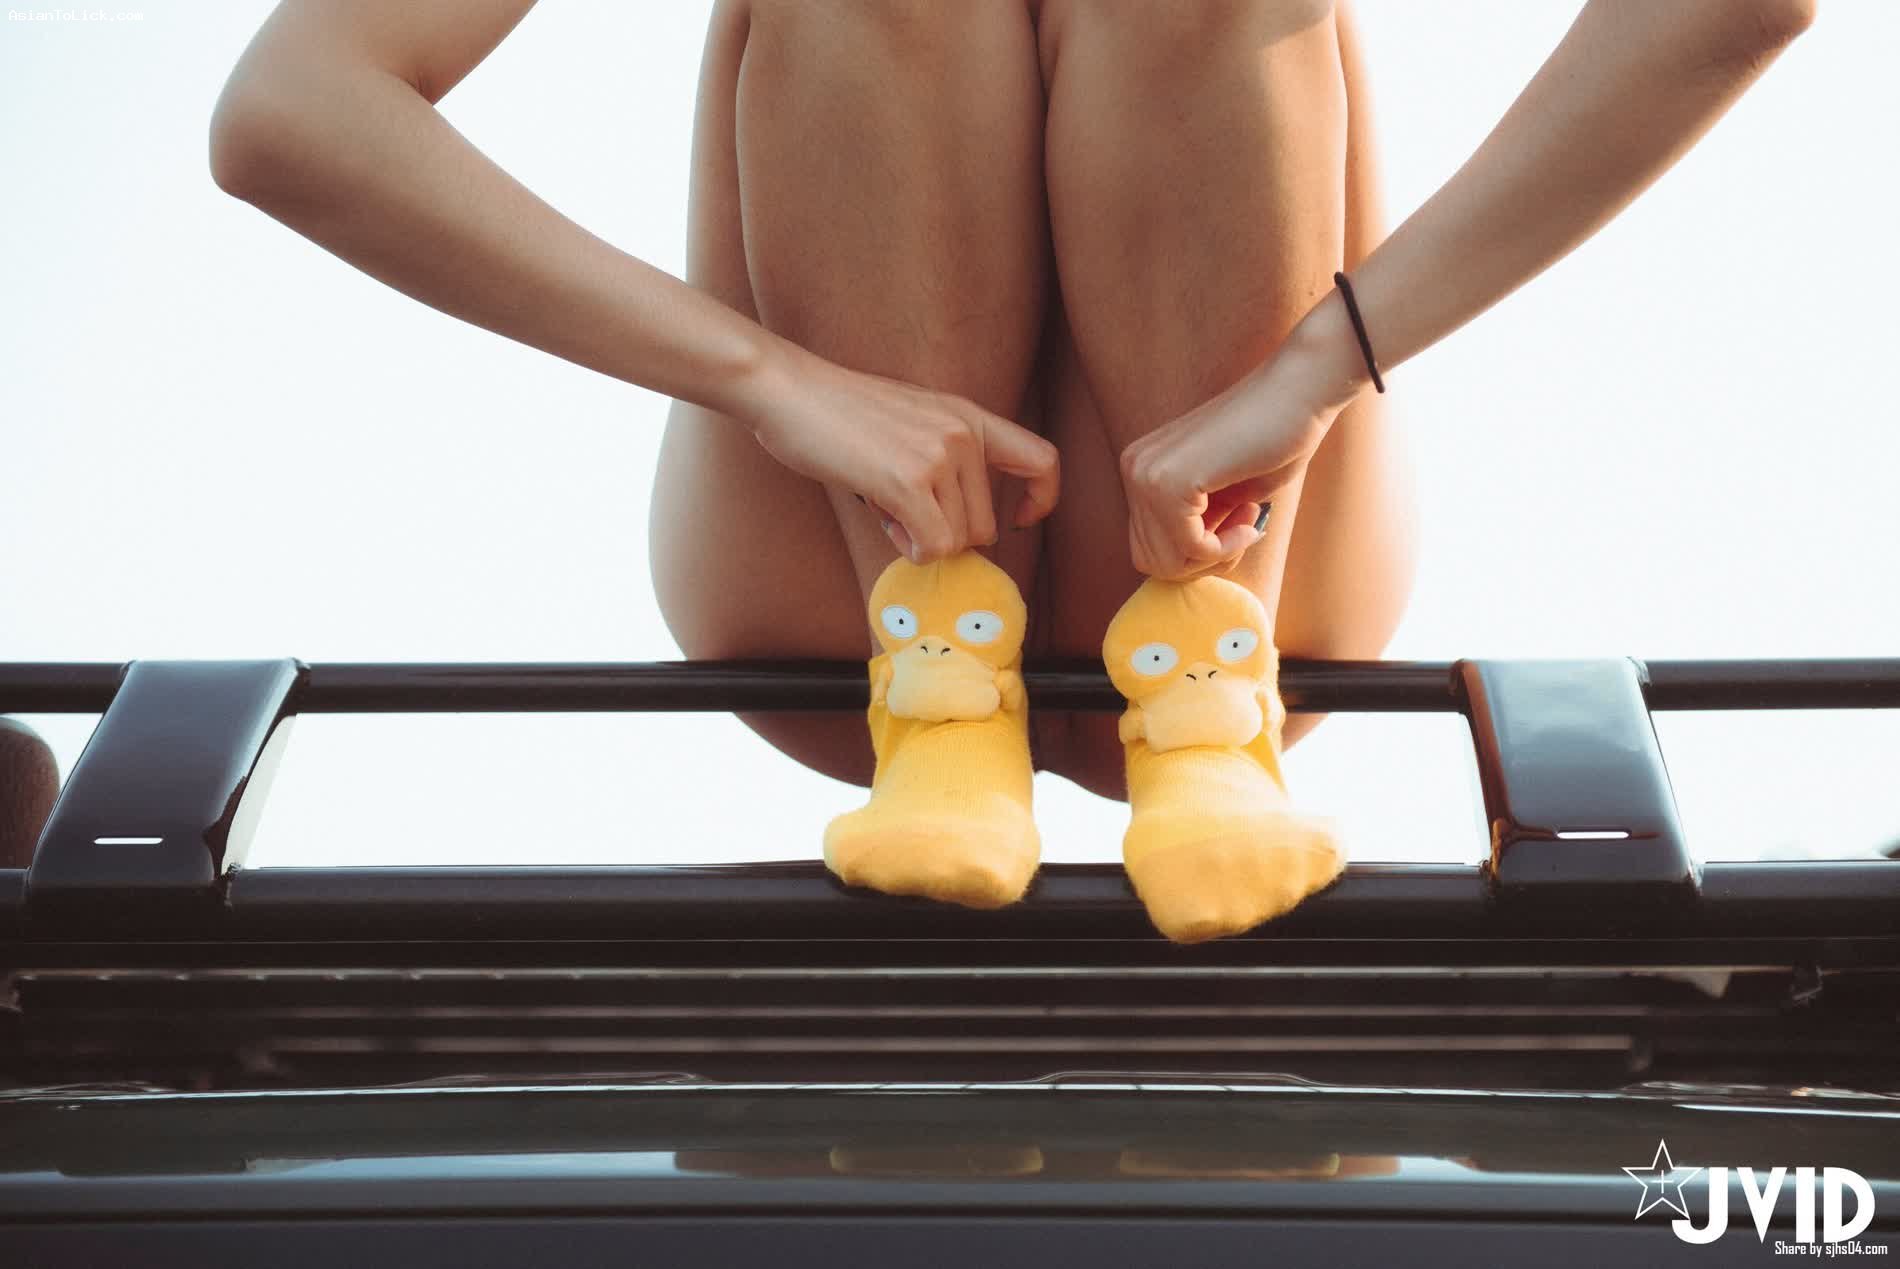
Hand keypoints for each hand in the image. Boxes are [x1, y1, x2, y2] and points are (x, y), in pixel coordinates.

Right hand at [737, 343, 1058, 562]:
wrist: (787, 391)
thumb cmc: (837, 414)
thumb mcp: (911, 423)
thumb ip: (943, 463)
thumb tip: (960, 534)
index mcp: (968, 416)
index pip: (1042, 461)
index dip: (1040, 500)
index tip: (1016, 520)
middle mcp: (963, 433)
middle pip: (985, 527)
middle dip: (945, 535)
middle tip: (900, 510)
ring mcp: (939, 455)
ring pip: (957, 542)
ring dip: (920, 540)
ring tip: (884, 502)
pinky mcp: (909, 480)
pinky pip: (932, 547)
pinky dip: (909, 549)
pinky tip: (882, 518)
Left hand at [1119, 296, 1369, 578]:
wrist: (1299, 391)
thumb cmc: (1274, 438)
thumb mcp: (1224, 496)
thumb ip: (1197, 527)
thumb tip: (1179, 571)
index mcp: (1141, 467)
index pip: (1148, 546)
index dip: (1196, 551)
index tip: (1235, 523)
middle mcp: (1134, 468)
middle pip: (1151, 560)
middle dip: (1201, 558)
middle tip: (1242, 524)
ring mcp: (1145, 474)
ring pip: (1166, 562)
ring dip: (1214, 553)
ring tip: (1246, 515)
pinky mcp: (1168, 482)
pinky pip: (1190, 548)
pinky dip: (1224, 547)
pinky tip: (1249, 516)